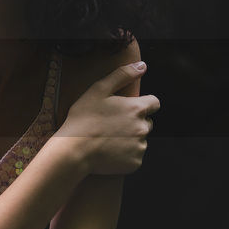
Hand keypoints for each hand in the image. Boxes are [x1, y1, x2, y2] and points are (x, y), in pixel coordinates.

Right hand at [58, 61, 158, 175]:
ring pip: (140, 139)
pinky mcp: (135, 163)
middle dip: (135, 122)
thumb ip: (122, 75)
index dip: (143, 104)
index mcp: (137, 108)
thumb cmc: (83, 119)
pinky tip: (110, 151)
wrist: (74, 150)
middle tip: (113, 125)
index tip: (128, 109)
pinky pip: (135, 156)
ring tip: (109, 139)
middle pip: (147, 122)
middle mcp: (143, 128)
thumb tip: (142, 66)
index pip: (154, 103)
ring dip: (130, 138)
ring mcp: (140, 146)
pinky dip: (126, 154)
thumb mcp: (98, 90)